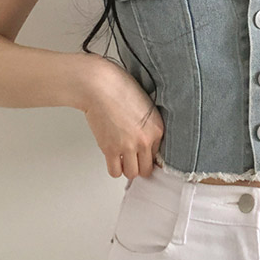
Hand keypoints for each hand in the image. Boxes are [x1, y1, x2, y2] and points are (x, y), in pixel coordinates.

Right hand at [83, 56, 164, 179]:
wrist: (101, 86)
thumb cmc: (120, 88)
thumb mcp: (146, 105)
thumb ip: (149, 125)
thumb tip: (145, 139)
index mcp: (158, 128)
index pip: (158, 155)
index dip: (148, 154)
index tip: (142, 153)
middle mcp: (146, 140)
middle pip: (147, 169)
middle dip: (139, 165)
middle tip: (132, 159)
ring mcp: (128, 146)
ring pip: (132, 173)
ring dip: (126, 168)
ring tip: (122, 158)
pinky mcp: (111, 149)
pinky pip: (115, 172)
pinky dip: (114, 168)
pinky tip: (113, 158)